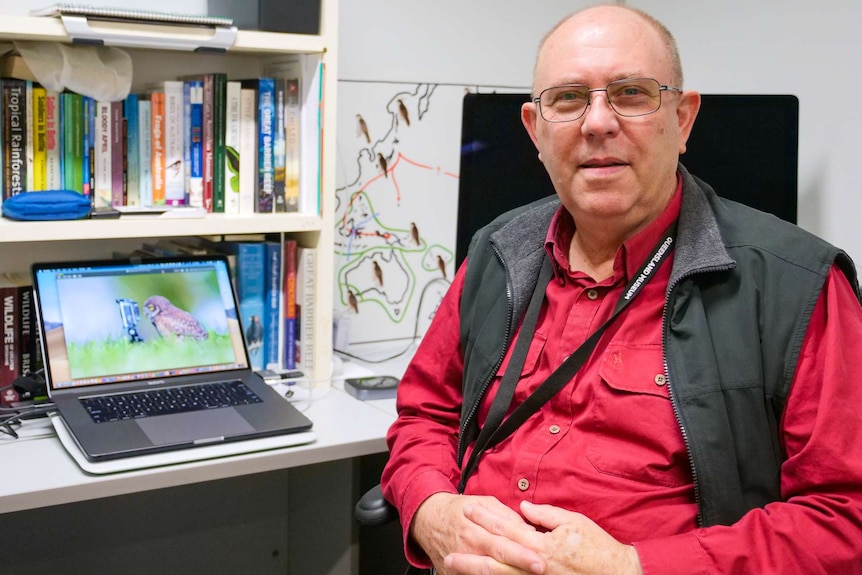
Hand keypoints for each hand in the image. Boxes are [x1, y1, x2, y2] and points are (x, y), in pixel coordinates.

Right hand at [410, 492, 545, 574]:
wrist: (428, 520)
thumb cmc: (460, 510)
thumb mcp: (482, 502)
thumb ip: (506, 516)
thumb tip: (529, 529)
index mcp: (475, 527)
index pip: (502, 539)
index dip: (521, 550)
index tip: (540, 558)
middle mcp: (467, 545)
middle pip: (495, 558)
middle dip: (518, 564)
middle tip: (539, 568)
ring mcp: (459, 562)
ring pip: (483, 572)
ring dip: (504, 574)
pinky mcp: (452, 574)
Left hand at [443, 500, 642, 574]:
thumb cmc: (596, 548)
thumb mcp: (573, 522)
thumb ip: (545, 516)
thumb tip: (522, 508)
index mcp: (540, 545)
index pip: (506, 529)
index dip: (486, 518)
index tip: (468, 509)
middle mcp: (534, 565)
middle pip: (495, 558)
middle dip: (470, 552)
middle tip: (448, 546)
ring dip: (475, 571)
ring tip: (452, 566)